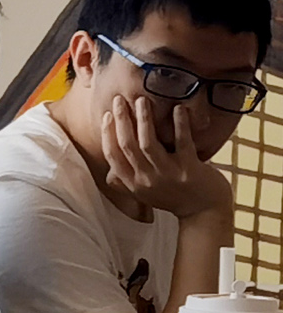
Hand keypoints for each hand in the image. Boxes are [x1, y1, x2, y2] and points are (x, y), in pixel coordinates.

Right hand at [101, 96, 231, 220]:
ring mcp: (168, 175)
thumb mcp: (145, 194)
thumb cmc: (174, 198)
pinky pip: (182, 142)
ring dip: (144, 119)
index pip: (112, 155)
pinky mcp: (189, 170)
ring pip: (148, 143)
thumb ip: (126, 183)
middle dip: (122, 120)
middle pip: (127, 145)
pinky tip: (178, 109)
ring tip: (143, 101)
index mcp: (133, 184)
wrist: (204, 212)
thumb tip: (109, 172)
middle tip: (120, 100)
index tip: (108, 115)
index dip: (107, 133)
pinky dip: (179, 124)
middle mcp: (146, 180)